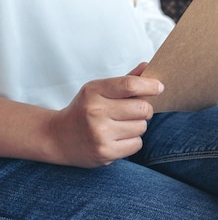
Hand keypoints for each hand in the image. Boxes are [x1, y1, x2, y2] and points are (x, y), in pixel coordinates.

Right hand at [47, 63, 163, 167]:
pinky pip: (137, 144)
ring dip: (137, 126)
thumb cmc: (84, 110)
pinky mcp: (105, 152)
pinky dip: (132, 141)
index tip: (158, 87)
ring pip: (142, 127)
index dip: (150, 85)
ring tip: (121, 125)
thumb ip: (124, 80)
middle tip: (134, 111)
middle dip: (144, 109)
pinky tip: (118, 138)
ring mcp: (100, 134)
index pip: (130, 85)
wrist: (57, 137)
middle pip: (143, 108)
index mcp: (94, 92)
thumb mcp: (98, 90)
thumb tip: (148, 66)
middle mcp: (96, 112)